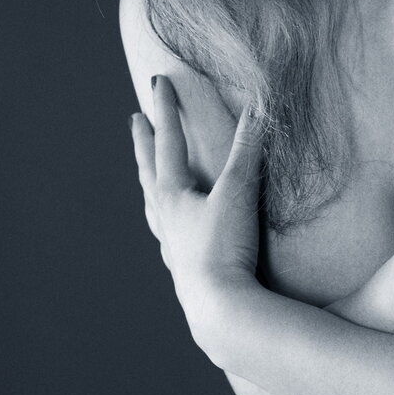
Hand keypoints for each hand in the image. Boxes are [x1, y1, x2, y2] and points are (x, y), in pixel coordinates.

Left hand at [129, 75, 261, 343]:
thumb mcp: (238, 194)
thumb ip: (248, 149)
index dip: (166, 109)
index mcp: (172, 195)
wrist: (220, 312)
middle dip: (144, 142)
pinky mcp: (184, 270)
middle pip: (149, 171)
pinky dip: (166, 224)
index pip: (167, 141)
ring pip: (153, 206)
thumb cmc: (225, 250)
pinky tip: (172, 234)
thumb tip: (258, 105)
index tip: (158, 82)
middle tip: (135, 121)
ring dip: (149, 184)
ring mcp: (171, 246)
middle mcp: (165, 218)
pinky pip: (168, 237)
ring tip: (148, 176)